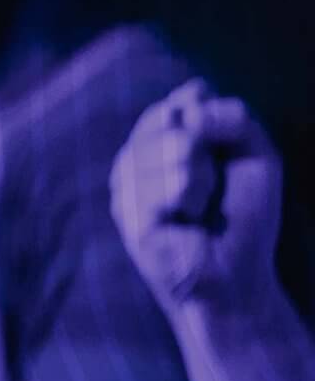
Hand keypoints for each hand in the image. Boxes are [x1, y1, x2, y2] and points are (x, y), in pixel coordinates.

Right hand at [110, 78, 285, 325]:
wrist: (236, 274)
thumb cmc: (244, 216)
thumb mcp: (255, 154)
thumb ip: (232, 118)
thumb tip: (188, 110)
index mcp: (159, 143)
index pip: (175, 105)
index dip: (204, 118)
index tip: (224, 150)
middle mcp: (134, 160)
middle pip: (169, 118)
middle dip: (206, 148)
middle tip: (212, 188)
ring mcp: (125, 188)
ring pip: (170, 148)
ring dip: (201, 178)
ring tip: (200, 208)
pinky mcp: (127, 215)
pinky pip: (166, 185)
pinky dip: (190, 200)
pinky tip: (188, 220)